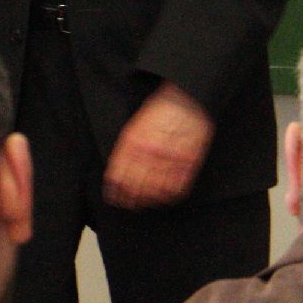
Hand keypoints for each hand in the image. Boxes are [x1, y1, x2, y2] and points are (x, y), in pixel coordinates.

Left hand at [103, 82, 213, 208]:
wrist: (187, 98)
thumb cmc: (160, 110)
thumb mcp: (135, 125)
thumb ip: (126, 148)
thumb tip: (117, 171)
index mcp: (135, 142)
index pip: (120, 174)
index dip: (115, 189)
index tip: (113, 197)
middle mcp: (152, 153)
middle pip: (137, 185)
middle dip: (130, 198)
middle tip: (128, 204)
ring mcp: (171, 158)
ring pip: (156, 189)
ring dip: (148, 199)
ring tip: (144, 203)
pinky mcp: (189, 162)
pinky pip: (177, 186)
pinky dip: (169, 195)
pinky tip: (163, 196)